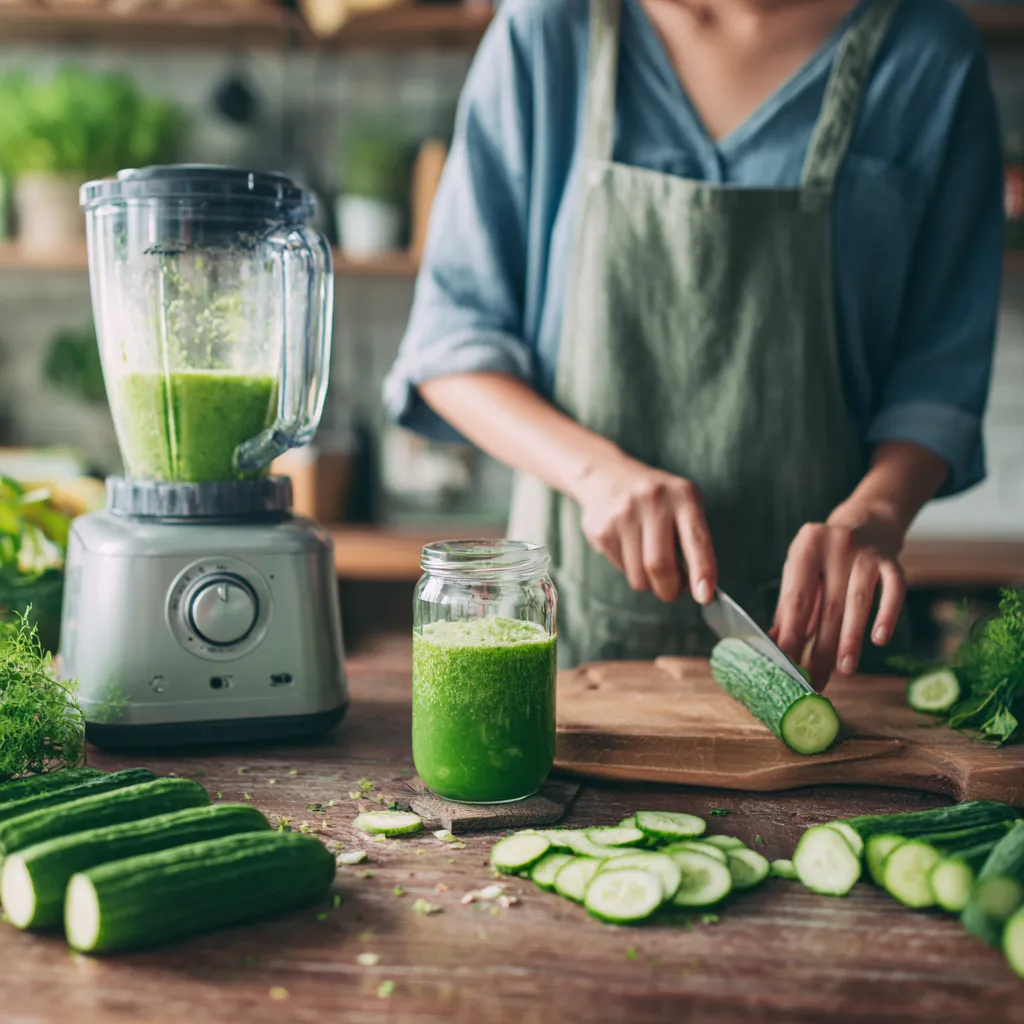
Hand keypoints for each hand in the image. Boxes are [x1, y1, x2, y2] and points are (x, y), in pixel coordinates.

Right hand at [573, 454, 717, 603]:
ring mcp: (623, 513)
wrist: (608, 476)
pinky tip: (628, 547)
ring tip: (649, 562)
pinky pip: (620, 569)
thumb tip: (698, 588)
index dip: (702, 571)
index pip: (695, 539)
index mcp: (683, 496)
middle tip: (673, 591)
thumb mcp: (683, 505)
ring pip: (639, 575)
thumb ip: (692, 541)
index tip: (705, 596)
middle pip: (660, 566)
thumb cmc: (658, 500)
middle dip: (669, 590)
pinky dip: (629, 569)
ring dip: (648, 582)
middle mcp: (652, 500)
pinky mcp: (601, 528)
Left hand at [772, 513, 906, 689]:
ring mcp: (867, 553)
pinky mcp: (892, 561)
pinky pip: (894, 591)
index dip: (792, 633)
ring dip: (850, 639)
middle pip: (828, 605)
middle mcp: (836, 546)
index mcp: (806, 547)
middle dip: (821, 647)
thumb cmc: (826, 555)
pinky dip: (887, 616)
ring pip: (858, 602)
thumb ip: (791, 606)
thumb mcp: (802, 571)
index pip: (797, 598)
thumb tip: (777, 645)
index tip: (788, 664)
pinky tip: (880, 640)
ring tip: (844, 670)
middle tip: (815, 679)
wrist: (867, 520)